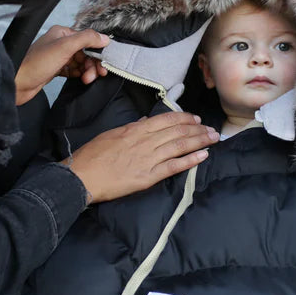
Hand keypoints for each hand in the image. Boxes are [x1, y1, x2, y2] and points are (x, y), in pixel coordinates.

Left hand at [15, 25, 109, 105]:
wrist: (18, 83)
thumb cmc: (36, 64)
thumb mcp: (64, 47)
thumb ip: (86, 39)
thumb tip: (104, 38)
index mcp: (62, 33)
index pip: (87, 39)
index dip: (97, 51)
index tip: (104, 63)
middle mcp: (60, 43)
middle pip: (86, 52)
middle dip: (92, 64)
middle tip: (96, 75)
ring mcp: (58, 57)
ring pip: (81, 63)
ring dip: (87, 71)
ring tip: (87, 79)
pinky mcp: (55, 70)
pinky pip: (73, 71)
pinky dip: (79, 75)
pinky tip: (80, 79)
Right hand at [64, 111, 218, 202]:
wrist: (82, 177)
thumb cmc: (92, 155)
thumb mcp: (111, 134)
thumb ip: (131, 128)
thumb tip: (145, 121)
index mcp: (135, 129)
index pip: (166, 120)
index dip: (184, 118)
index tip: (196, 118)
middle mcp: (145, 141)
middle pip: (177, 131)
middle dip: (198, 129)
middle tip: (212, 129)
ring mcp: (148, 159)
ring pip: (180, 146)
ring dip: (199, 141)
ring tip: (213, 139)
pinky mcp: (148, 177)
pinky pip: (174, 166)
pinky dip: (190, 160)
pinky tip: (203, 156)